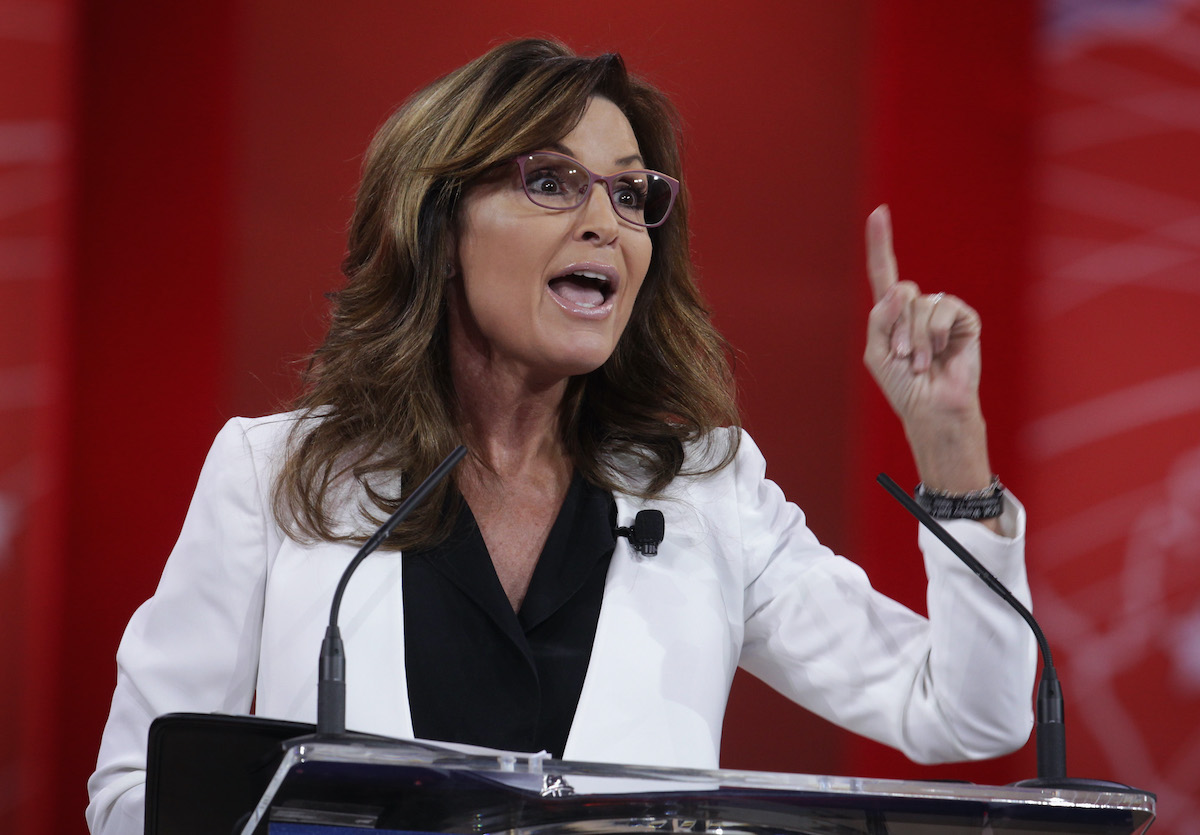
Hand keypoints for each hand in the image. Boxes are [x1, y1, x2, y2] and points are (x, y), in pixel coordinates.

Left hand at [864, 205, 993, 498]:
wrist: (931, 407)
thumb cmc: (902, 386)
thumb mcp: (876, 353)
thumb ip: (878, 319)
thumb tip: (897, 292)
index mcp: (892, 314)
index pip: (884, 272)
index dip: (880, 243)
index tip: (879, 212)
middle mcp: (917, 308)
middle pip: (901, 291)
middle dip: (897, 327)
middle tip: (902, 358)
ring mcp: (941, 313)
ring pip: (920, 304)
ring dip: (915, 337)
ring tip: (921, 362)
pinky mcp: (964, 319)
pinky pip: (944, 308)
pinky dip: (936, 332)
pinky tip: (941, 352)